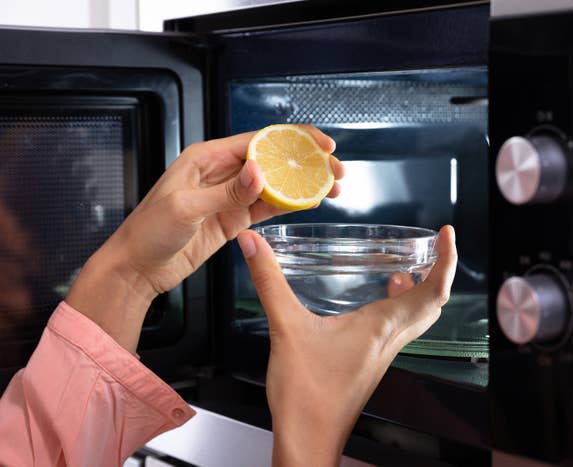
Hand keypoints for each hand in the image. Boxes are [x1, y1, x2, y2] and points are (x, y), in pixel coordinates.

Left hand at [66, 126, 343, 352]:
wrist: (137, 269)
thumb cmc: (149, 232)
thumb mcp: (186, 208)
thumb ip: (226, 192)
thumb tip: (261, 173)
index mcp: (207, 158)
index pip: (259, 141)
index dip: (294, 140)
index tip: (321, 144)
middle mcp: (222, 172)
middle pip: (274, 160)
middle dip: (307, 162)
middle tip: (336, 170)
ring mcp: (230, 197)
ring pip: (275, 184)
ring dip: (303, 184)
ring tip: (333, 188)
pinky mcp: (233, 219)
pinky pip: (267, 207)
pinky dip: (290, 204)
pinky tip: (310, 203)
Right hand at [237, 225, 457, 466]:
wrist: (308, 439)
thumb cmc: (306, 396)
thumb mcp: (285, 328)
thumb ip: (269, 283)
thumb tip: (253, 245)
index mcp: (382, 328)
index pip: (433, 291)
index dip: (448, 260)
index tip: (447, 235)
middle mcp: (390, 340)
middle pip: (434, 303)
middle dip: (440, 271)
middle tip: (434, 246)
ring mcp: (383, 353)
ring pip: (418, 317)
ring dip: (422, 290)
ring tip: (410, 266)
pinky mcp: (370, 361)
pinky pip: (399, 328)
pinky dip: (401, 307)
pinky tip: (378, 299)